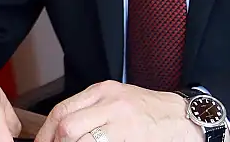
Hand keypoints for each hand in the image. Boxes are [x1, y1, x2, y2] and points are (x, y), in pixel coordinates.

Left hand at [33, 80, 199, 141]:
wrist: (183, 118)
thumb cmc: (148, 112)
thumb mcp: (116, 101)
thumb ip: (90, 111)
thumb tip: (60, 132)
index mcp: (103, 91)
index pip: (62, 111)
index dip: (46, 134)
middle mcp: (111, 104)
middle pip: (67, 126)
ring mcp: (122, 124)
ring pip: (81, 141)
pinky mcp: (132, 140)